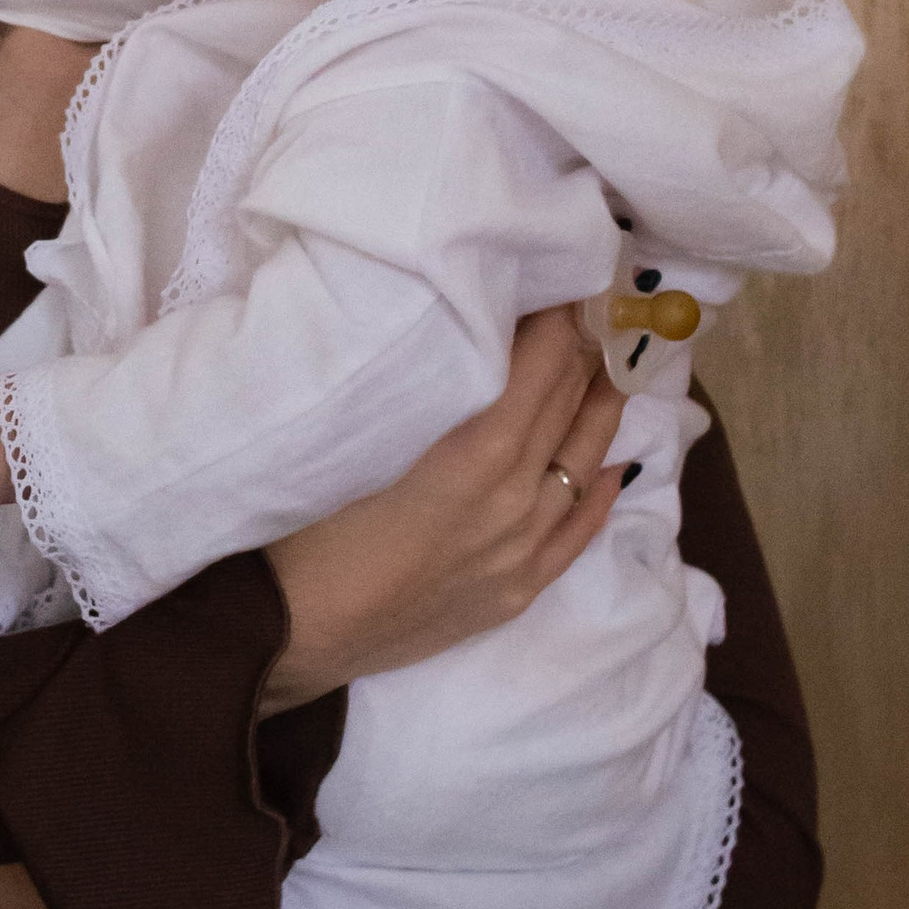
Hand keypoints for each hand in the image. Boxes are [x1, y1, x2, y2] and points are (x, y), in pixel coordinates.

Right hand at [260, 309, 632, 710]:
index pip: (542, 365)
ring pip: (584, 462)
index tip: (565, 277)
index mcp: (478, 453)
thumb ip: (414, 385)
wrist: (291, 631)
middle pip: (566, 405)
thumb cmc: (304, 522)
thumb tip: (452, 330)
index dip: (560, 316)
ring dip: (599, 408)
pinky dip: (603, 489)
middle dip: (581, 349)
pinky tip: (617, 461)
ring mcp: (522, 550)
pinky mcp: (516, 591)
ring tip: (609, 363)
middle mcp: (516, 499)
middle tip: (589, 303)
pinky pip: (579, 531)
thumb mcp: (356, 434)